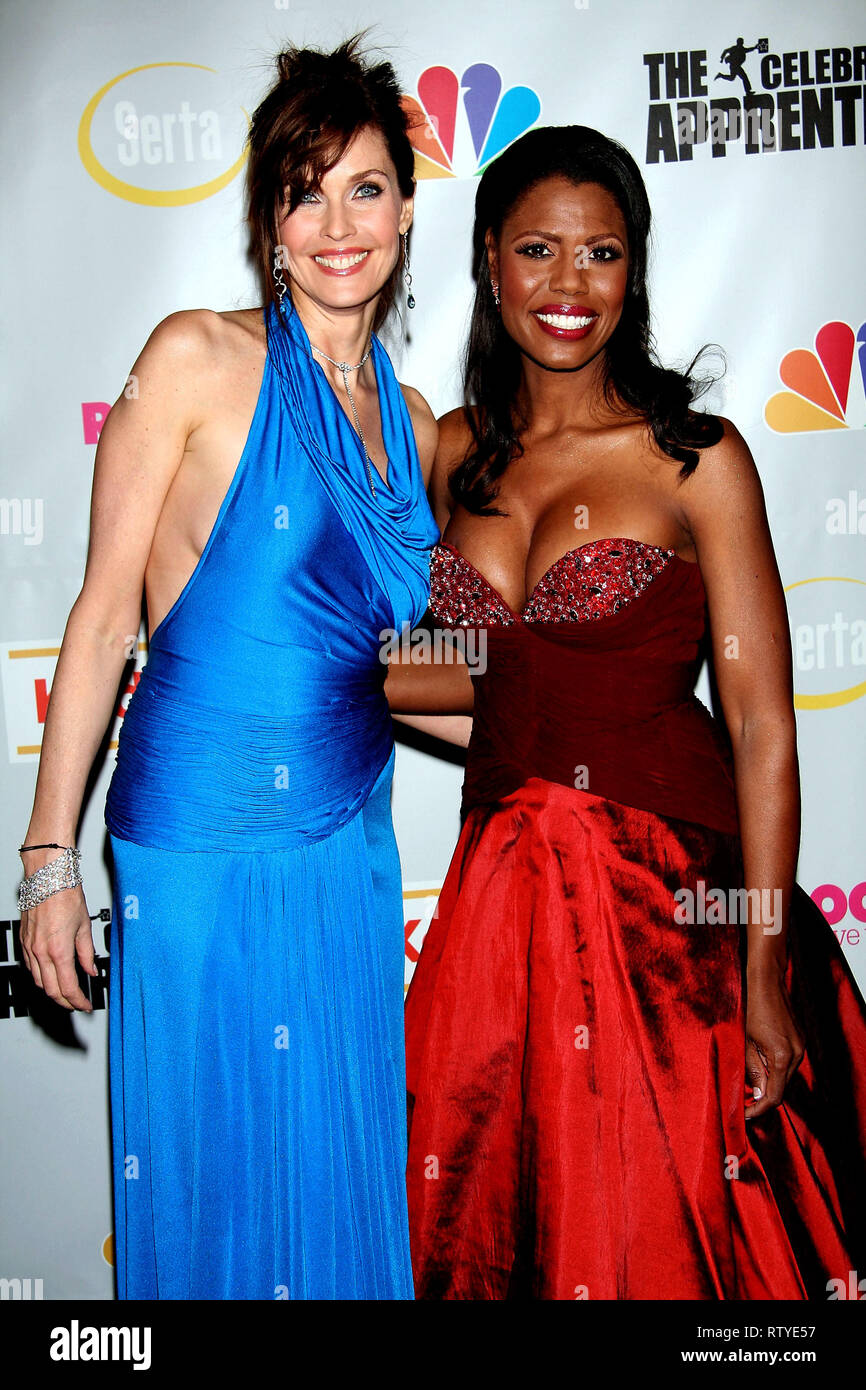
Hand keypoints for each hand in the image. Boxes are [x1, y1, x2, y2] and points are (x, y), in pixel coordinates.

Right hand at [19, 885, 97, 1012]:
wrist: (48, 878)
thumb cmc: (66, 895)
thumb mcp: (84, 926)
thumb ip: (87, 953)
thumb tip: (91, 970)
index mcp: (59, 950)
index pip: (68, 988)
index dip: (78, 1001)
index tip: (86, 1005)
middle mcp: (41, 952)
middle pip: (51, 990)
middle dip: (65, 1001)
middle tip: (77, 1003)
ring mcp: (30, 947)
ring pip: (38, 981)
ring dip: (52, 990)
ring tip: (66, 992)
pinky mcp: (24, 941)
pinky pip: (30, 967)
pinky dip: (41, 976)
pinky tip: (51, 974)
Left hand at [744, 972, 803, 1120]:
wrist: (767, 985)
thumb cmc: (752, 1010)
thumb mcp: (746, 1043)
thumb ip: (752, 1070)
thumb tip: (758, 1094)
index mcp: (782, 1057)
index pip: (775, 1095)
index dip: (760, 1108)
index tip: (746, 1114)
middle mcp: (796, 1055)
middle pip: (781, 1088)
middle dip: (763, 1096)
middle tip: (744, 1102)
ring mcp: (800, 1048)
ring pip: (784, 1076)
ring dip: (768, 1082)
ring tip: (748, 1083)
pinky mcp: (799, 1042)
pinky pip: (787, 1064)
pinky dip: (773, 1070)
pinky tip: (759, 1065)